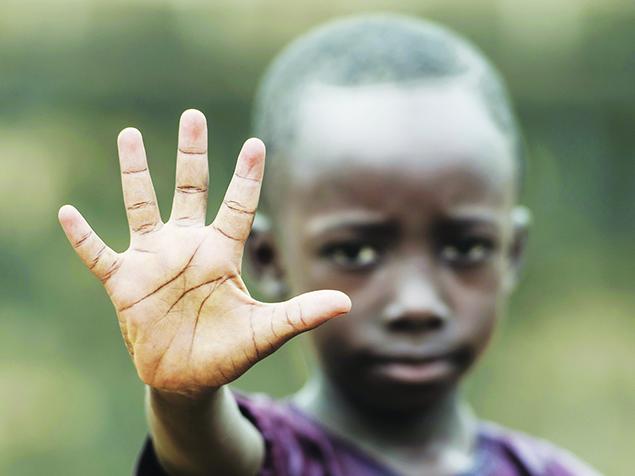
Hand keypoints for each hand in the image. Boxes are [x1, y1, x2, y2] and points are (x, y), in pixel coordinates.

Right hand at [58, 109, 350, 395]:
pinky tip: (67, 212)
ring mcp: (153, 261)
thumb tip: (346, 302)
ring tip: (129, 134)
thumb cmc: (227, 352)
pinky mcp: (124, 283)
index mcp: (222, 253)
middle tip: (193, 114)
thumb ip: (301, 313)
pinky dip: (82, 236)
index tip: (257, 143)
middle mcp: (188, 247)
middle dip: (192, 153)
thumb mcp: (266, 331)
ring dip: (135, 172)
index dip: (247, 176)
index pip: (238, 205)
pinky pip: (97, 253)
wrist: (187, 379)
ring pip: (142, 205)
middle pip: (190, 189)